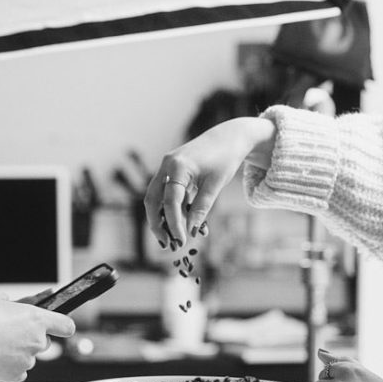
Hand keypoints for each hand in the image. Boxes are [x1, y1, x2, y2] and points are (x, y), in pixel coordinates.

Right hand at [0, 286, 75, 381]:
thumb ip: (4, 298)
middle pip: (45, 342)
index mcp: (37, 319)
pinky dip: (10, 368)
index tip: (58, 326)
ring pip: (30, 357)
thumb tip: (6, 303)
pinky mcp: (17, 374)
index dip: (62, 325)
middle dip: (32, 339)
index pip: (67, 325)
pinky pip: (19, 372)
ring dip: (19, 353)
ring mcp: (28, 359)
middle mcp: (37, 340)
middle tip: (11, 335)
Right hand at [144, 117, 275, 246]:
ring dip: (164, 219)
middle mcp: (167, 165)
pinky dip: (176, 210)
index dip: (174, 223)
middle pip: (152, 199)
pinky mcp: (173, 172)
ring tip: (176, 238)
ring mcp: (167, 168)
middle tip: (168, 244)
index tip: (182, 241)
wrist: (230, 137)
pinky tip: (188, 224)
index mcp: (177, 165)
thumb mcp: (215, 185)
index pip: (170, 200)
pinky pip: (169, 194)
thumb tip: (192, 231)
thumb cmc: (225, 158)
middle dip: (157, 224)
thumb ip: (202, 207)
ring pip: (157, 198)